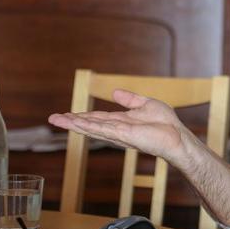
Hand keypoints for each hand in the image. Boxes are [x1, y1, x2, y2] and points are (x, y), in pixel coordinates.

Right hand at [48, 89, 195, 164]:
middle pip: (89, 124)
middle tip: (52, 119)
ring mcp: (118, 133)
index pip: (96, 118)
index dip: (81, 117)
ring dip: (74, 124)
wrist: (176, 136)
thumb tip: (114, 92)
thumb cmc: (165, 124)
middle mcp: (116, 129)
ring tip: (57, 121)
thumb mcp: (145, 104)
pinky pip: (103, 129)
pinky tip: (77, 123)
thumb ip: (129, 100)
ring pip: (92, 127)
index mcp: (120, 122)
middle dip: (71, 122)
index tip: (65, 115)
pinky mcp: (123, 135)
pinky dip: (89, 126)